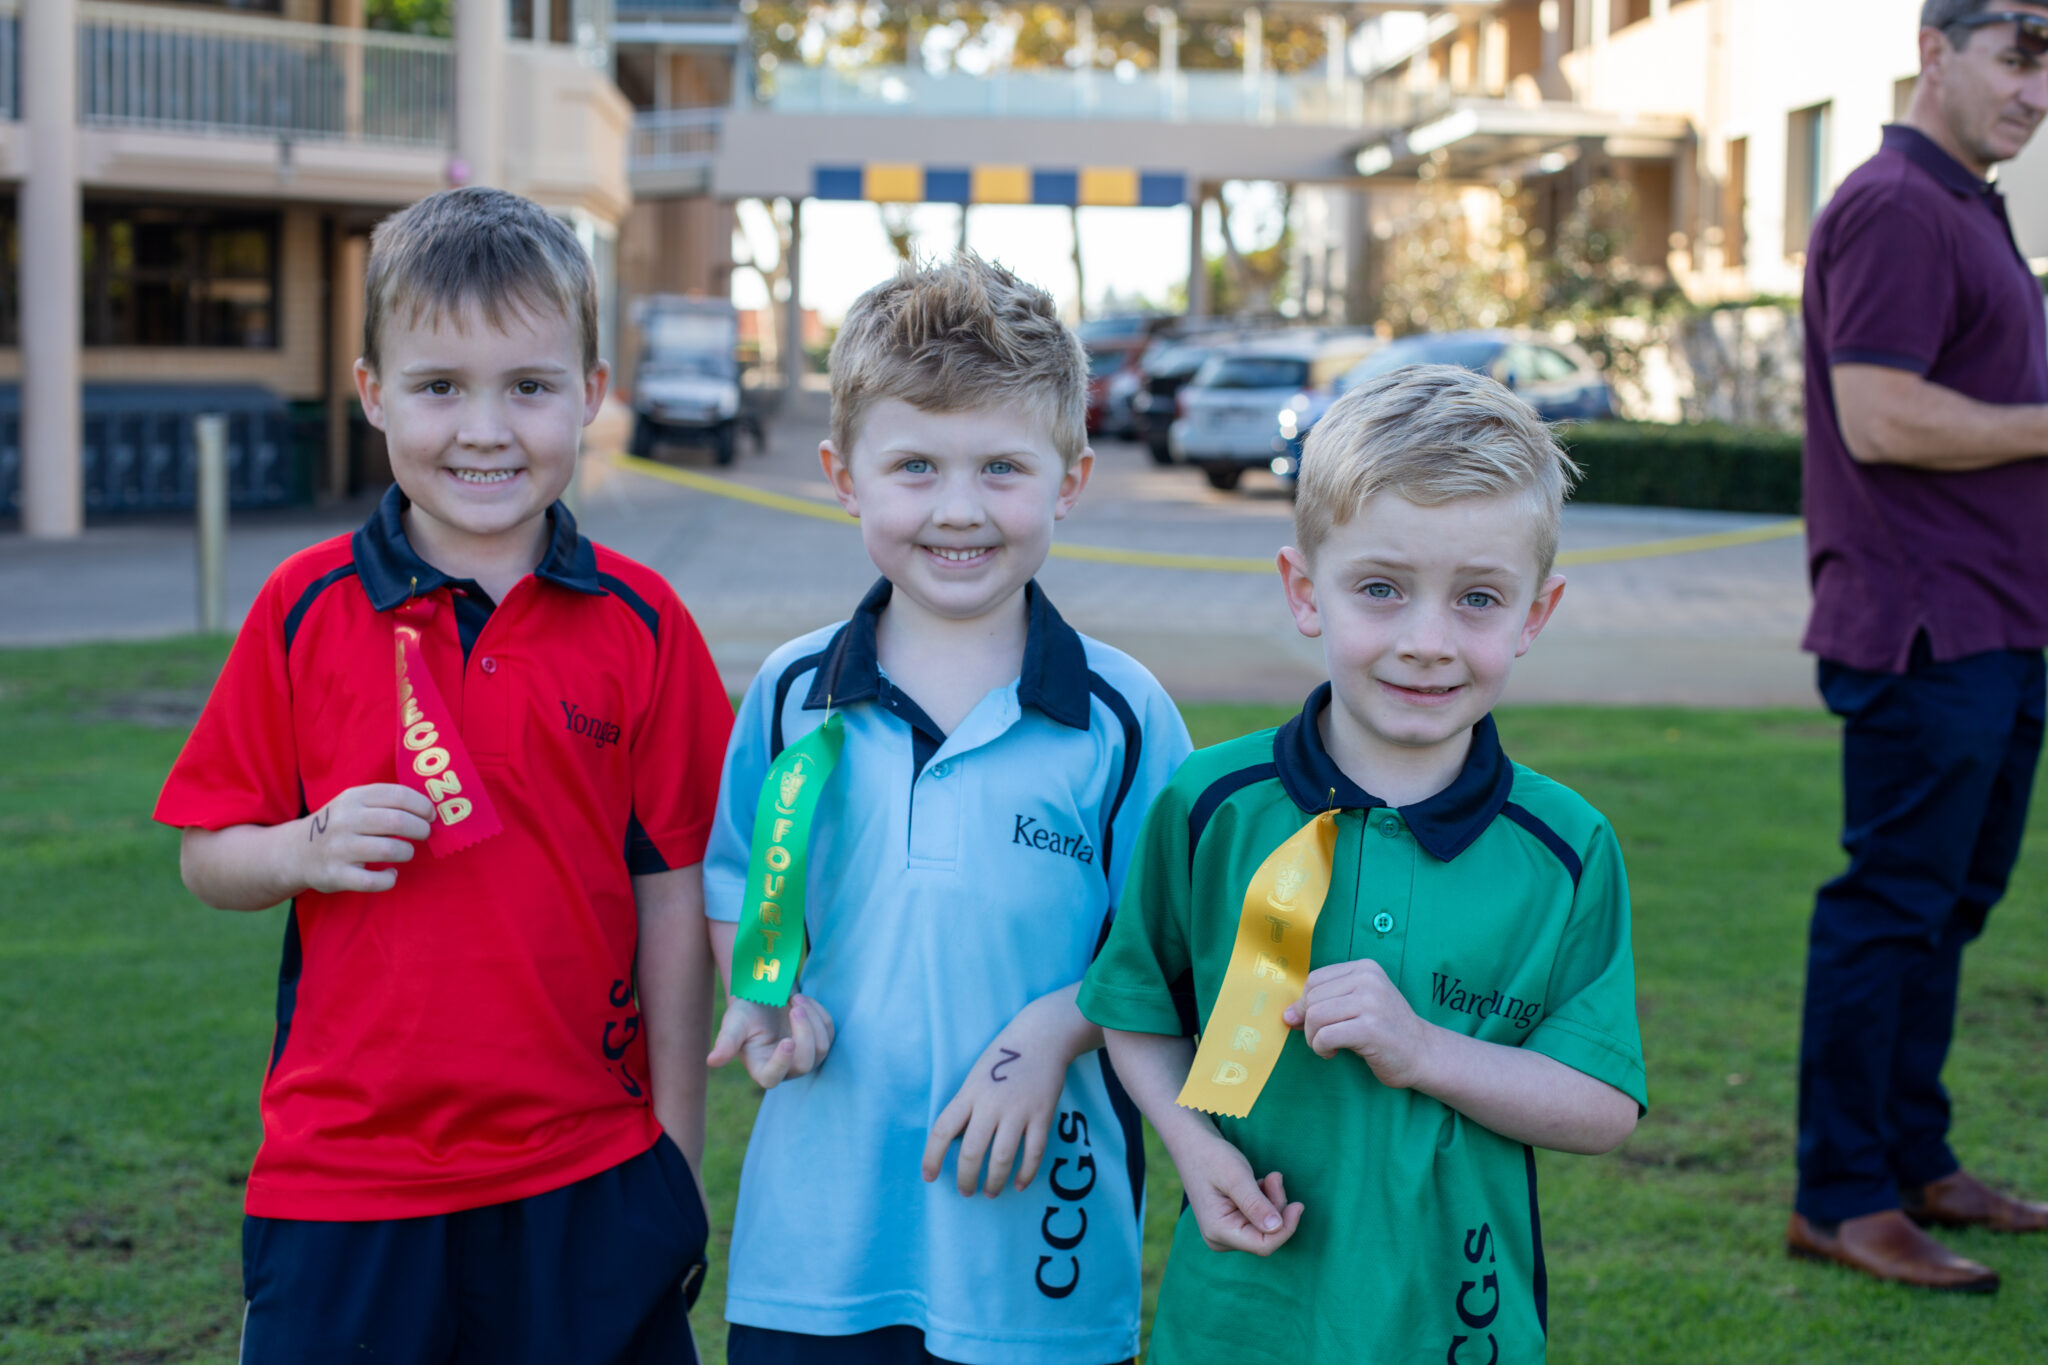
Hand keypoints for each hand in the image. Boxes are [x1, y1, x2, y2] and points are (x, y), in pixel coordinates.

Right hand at [295, 784, 434, 893]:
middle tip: (424, 834)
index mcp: (353, 798)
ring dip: (406, 852)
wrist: (297, 852)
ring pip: (389, 850)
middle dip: (420, 829)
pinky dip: (389, 879)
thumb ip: (385, 802)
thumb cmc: (339, 825)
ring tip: (405, 852)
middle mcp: (345, 820)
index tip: (430, 815)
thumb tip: (428, 809)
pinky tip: (391, 874)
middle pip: (397, 821)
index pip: (398, 795)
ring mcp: (340, 848)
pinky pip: (374, 881)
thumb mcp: (354, 803)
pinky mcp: (337, 875)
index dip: (422, 805)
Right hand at [706, 993, 834, 1087]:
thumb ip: (726, 1042)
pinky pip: (829, 1032)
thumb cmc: (747, 1013)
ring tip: (795, 999)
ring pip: (822, 1048)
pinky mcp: (821, 1044)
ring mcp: (806, 1058)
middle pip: (805, 1064)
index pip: (772, 1078)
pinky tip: (803, 1002)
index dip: (781, 1063)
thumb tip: (712, 1062)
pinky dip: (818, 1012)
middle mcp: (786, 1068)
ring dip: (812, 1018)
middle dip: (804, 1032)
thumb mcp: (734, 1023)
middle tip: (794, 1005)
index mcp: (761, 1068)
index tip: (786, 1040)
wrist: (766, 998)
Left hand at [922, 1014, 1073, 1197]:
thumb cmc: (1002, 1058)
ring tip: (990, 1192)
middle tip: (966, 1191)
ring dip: (995, 1181)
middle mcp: (990, 1104)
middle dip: (966, 1178)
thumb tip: (959, 1143)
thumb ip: (967, 1107)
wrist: (1041, 1037)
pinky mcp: (1042, 1115)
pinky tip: (1018, 1184)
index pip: (942, 1131)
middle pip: (972, 1152)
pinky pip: (1034, 1152)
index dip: (932, 1157)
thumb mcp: (975, 1077)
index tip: (929, 1177)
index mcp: (969, 1093)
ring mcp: (1018, 1110)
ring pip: (1003, 1157)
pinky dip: (1026, 1173)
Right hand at [1169, 1129, 1302, 1255]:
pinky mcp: (1232, 1224)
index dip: (1285, 1228)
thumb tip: (1276, 1227)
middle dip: (1277, 1207)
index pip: (1262, 1245)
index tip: (1298, 1205)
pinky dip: (1266, 1201)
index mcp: (1218, 1231)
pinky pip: (1259, 1220)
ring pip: (1265, 1227)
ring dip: (1273, 1201)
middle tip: (1274, 1176)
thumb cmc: (1211, 1157)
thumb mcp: (1235, 1176)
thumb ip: (1255, 1203)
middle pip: (1265, 1235)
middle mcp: (1220, 1239)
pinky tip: (1259, 1182)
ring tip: (1269, 1176)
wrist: (1193, 1145)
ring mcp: (1225, 1233)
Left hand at [1282, 959, 1436, 1089]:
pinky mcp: (1370, 1028)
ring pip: (1315, 1016)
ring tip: (1327, 1047)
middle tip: (1321, 1040)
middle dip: (1307, 1023)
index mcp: (1365, 968)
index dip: (1304, 1004)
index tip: (1311, 1023)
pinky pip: (1325, 1036)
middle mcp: (1368, 980)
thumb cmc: (1385, 1031)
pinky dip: (1321, 1048)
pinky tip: (1333, 1053)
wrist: (1423, 1053)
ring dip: (1313, 1038)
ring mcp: (1370, 1002)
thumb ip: (1325, 1003)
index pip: (1314, 980)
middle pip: (1312, 998)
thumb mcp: (1357, 1006)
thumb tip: (1286, 1014)